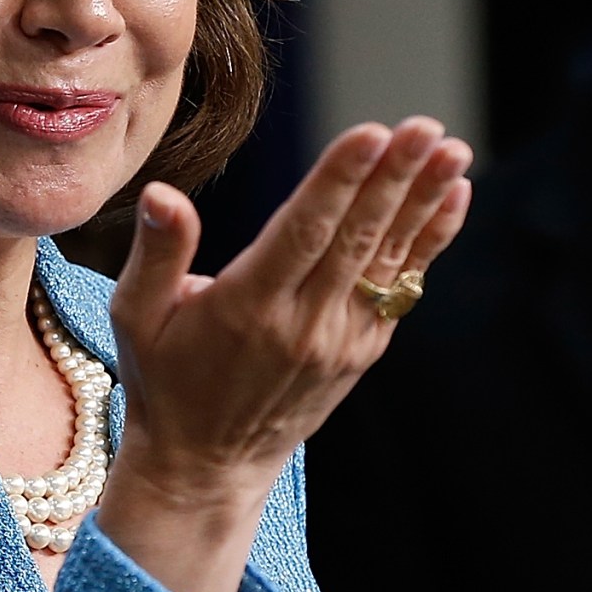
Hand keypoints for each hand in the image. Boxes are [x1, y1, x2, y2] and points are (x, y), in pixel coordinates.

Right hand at [96, 118, 471, 591]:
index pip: (303, 233)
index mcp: (246, 309)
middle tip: (425, 126)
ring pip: (387, 260)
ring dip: (424, 202)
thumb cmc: (165, 380)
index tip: (373, 134)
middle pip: (356, 239)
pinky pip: (400, 288)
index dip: (339, 181)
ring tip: (454, 150)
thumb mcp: (137, 317)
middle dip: (395, 178)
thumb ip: (156, 253)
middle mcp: (302, 325)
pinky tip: (452, 197)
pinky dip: (428, 242)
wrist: (208, 465)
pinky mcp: (361, 352)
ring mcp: (339, 341)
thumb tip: (162, 193)